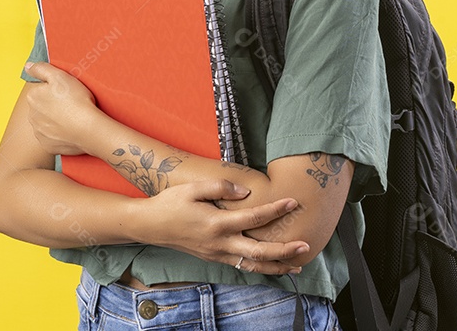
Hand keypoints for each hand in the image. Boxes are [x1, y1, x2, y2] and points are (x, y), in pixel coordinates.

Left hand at [24, 62, 101, 155]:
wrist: (88, 129)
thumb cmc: (76, 100)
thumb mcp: (60, 76)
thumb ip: (41, 69)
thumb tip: (27, 66)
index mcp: (33, 97)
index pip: (42, 90)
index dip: (56, 90)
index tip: (67, 92)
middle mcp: (31, 116)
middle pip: (43, 106)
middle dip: (53, 105)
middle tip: (71, 104)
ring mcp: (39, 132)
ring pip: (46, 122)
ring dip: (55, 120)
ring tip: (72, 118)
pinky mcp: (47, 145)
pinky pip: (51, 137)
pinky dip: (59, 134)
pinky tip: (70, 130)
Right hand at [139, 178, 309, 275]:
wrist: (150, 225)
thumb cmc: (171, 204)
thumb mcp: (193, 188)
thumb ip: (220, 187)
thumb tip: (245, 191)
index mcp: (217, 224)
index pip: (253, 218)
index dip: (275, 210)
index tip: (292, 202)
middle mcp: (220, 243)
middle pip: (259, 252)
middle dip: (284, 251)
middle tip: (305, 246)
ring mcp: (217, 254)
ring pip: (252, 266)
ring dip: (276, 266)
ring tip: (297, 265)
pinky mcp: (214, 258)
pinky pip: (242, 266)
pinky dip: (260, 268)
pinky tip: (272, 266)